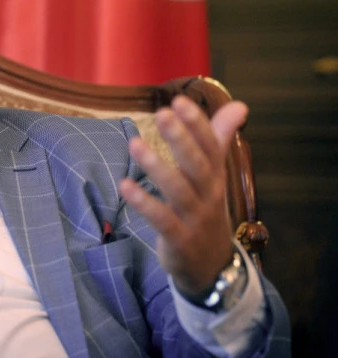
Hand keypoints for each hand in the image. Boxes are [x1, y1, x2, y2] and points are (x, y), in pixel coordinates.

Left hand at [118, 96, 247, 298]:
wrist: (211, 266)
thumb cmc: (206, 209)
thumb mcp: (214, 174)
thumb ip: (219, 139)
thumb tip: (240, 104)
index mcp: (215, 176)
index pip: (211, 145)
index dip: (197, 123)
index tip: (179, 100)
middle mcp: (208, 194)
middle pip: (197, 164)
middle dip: (181, 138)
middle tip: (161, 113)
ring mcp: (195, 218)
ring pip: (178, 190)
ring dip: (157, 166)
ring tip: (135, 144)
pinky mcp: (179, 239)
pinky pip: (162, 220)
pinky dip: (144, 203)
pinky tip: (125, 185)